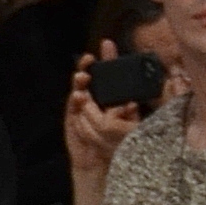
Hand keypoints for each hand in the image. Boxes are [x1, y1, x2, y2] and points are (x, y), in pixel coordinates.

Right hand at [64, 55, 143, 186]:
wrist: (99, 160)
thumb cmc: (115, 141)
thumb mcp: (128, 125)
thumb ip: (129, 113)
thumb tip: (133, 103)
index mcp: (106, 95)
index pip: (107, 73)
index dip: (107, 58)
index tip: (108, 44)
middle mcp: (92, 97)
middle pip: (89, 77)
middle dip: (88, 66)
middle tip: (90, 59)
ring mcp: (81, 106)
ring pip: (79, 89)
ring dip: (80, 81)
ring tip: (84, 76)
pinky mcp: (72, 116)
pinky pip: (74, 106)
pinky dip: (76, 100)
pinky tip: (79, 95)